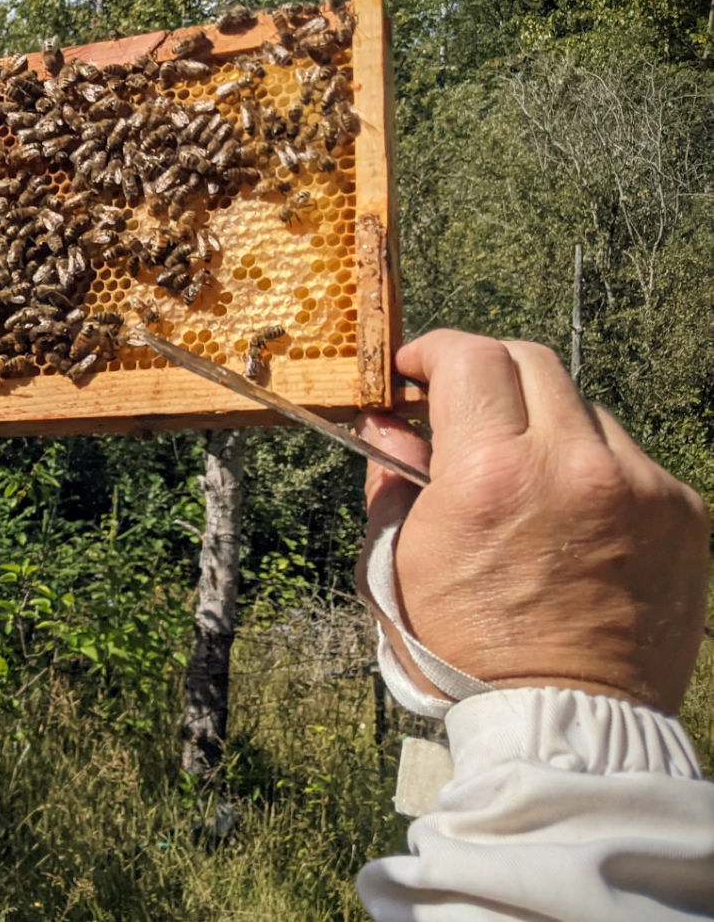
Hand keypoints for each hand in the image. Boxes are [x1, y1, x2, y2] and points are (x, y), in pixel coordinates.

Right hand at [356, 330, 708, 712]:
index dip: (434, 352)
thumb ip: (390, 480)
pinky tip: (570, 516)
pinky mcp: (683, 512)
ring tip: (520, 477)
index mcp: (490, 474)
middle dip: (485, 372)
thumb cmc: (462, 652)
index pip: (469, 357)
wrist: (565, 718)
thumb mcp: (394, 566)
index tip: (414, 371)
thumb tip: (387, 423)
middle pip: (531, 361)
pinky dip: (592, 469)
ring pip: (584, 409)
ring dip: (543, 423)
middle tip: (459, 406)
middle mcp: (573, 464)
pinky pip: (629, 459)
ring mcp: (640, 485)